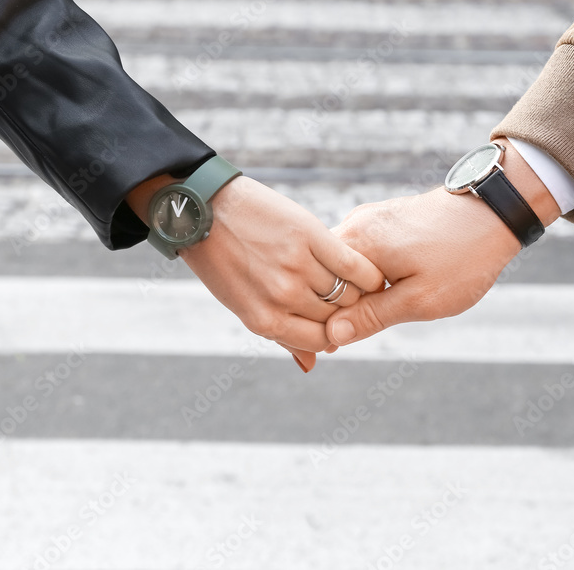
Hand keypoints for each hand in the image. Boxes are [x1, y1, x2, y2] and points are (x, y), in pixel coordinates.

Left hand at [128, 174, 384, 369]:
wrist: (204, 209)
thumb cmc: (222, 259)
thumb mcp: (242, 304)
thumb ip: (280, 334)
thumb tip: (311, 365)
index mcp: (264, 320)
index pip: (320, 340)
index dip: (336, 332)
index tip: (343, 321)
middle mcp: (281, 297)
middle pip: (336, 317)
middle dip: (348, 311)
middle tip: (356, 299)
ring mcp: (296, 266)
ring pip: (348, 293)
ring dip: (360, 293)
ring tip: (364, 286)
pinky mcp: (309, 236)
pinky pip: (353, 265)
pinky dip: (367, 273)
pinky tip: (369, 273)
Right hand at [325, 139, 558, 345]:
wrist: (495, 210)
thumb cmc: (462, 256)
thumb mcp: (420, 299)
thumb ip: (373, 316)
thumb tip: (332, 334)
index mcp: (357, 244)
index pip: (318, 291)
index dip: (320, 324)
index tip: (324, 353)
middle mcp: (354, 226)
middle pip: (325, 278)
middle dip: (332, 311)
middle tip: (346, 342)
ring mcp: (367, 220)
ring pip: (342, 268)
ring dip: (350, 295)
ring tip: (367, 319)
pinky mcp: (382, 220)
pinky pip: (360, 255)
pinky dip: (364, 278)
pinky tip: (382, 294)